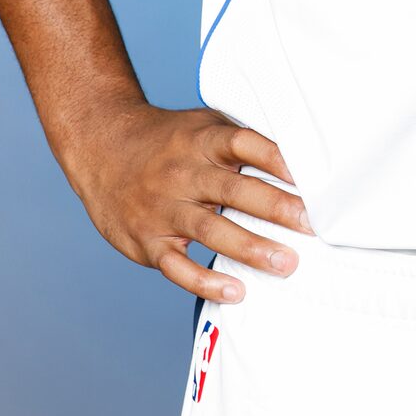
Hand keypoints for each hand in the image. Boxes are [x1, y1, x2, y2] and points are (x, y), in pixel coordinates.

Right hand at [60, 98, 315, 303]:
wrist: (103, 149)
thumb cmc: (169, 140)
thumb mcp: (203, 125)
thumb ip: (243, 140)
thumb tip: (299, 156)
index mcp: (203, 139)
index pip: (244, 144)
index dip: (276, 158)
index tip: (310, 176)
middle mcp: (184, 173)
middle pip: (234, 190)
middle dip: (276, 208)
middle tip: (312, 224)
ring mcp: (164, 208)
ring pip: (211, 230)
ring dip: (251, 248)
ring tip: (287, 263)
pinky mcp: (148, 241)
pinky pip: (177, 266)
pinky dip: (205, 280)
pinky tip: (236, 290)